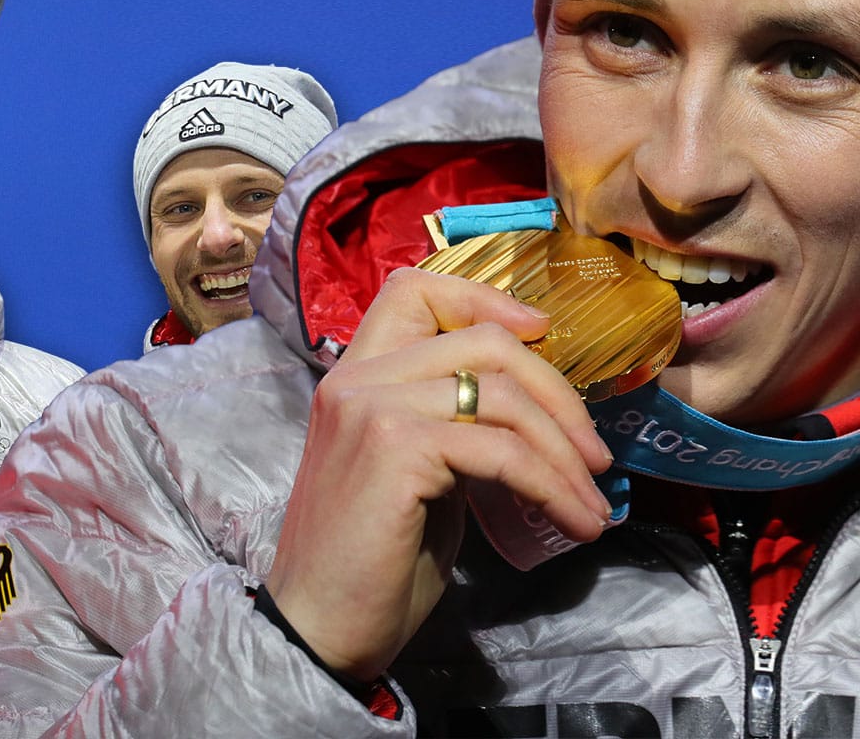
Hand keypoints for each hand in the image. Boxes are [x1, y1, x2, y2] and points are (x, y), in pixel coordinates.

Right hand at [263, 268, 613, 680]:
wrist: (320, 624)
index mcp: (354, 376)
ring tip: (592, 502)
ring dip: (565, 452)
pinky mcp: (394, 450)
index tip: (540, 334)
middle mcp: (356, 378)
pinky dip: (552, 485)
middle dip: (558, 393)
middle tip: (593, 456)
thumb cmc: (370, 561)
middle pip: (482, 340)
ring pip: (499, 394)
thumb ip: (450, 425)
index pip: (414, 290)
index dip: (484, 298)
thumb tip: (533, 413)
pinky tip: (573, 521)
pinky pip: (500, 450)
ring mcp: (371, 409)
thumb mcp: (415, 472)